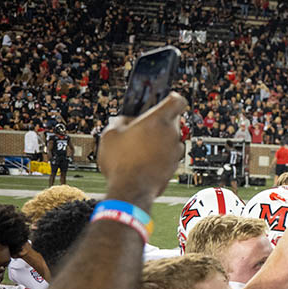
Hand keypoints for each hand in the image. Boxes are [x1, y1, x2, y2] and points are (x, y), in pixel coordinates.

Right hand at [99, 92, 186, 208]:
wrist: (131, 190)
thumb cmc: (120, 161)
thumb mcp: (110, 134)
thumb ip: (122, 120)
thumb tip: (128, 120)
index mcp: (158, 120)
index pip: (177, 100)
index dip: (172, 98)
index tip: (164, 99)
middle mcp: (172, 133)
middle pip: (172, 120)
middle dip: (159, 122)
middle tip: (141, 128)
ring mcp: (176, 150)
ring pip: (171, 138)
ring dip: (160, 140)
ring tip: (139, 147)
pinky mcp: (175, 165)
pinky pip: (169, 154)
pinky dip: (161, 154)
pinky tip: (144, 160)